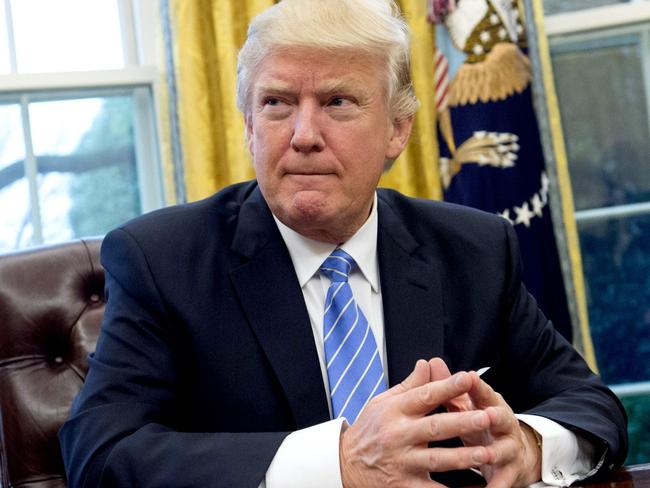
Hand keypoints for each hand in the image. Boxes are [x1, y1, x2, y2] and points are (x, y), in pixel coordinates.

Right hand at [339, 360, 492, 487]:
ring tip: (487, 454)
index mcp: (395, 411)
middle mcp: (398, 435)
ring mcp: (401, 462)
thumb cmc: (368, 430)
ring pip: (437, 460)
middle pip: (435, 428)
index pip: (424, 395)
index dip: (447, 386)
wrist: (344, 465)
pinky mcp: (403, 486)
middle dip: (463, 422)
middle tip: (487, 417)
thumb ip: (409, 386)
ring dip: (463, 458)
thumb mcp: (382, 402)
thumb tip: (427, 363)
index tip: (469, 378)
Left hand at [429, 358, 541, 487]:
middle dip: (492, 416)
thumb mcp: (468, 404)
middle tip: (484, 415)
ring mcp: (508, 448)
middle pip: (499, 416)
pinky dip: (496, 485)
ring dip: (495, 451)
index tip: (468, 376)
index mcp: (489, 404)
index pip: (483, 391)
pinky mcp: (510, 471)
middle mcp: (502, 424)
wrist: (514, 452)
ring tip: (485, 454)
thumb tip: (431, 362)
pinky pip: (503, 479)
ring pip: (503, 449)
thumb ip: (450, 386)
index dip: (477, 384)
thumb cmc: (483, 424)